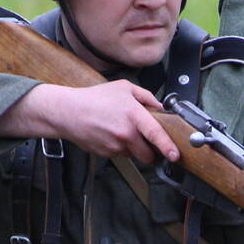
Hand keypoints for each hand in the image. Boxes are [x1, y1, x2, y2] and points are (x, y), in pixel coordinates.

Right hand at [0, 81, 179, 163]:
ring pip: (135, 155)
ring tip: (123, 132)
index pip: (155, 134)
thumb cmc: (94, 98)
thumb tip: (160, 107)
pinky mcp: (107, 154)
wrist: (68, 113)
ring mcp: (116, 146)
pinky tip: (112, 135)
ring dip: (135, 148)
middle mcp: (125, 133)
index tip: (176, 155)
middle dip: (152, 151)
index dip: (168, 146)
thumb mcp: (124, 88)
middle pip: (148, 153)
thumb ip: (146, 96)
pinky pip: (122, 155)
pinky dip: (121, 148)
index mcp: (133, 114)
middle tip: (148, 140)